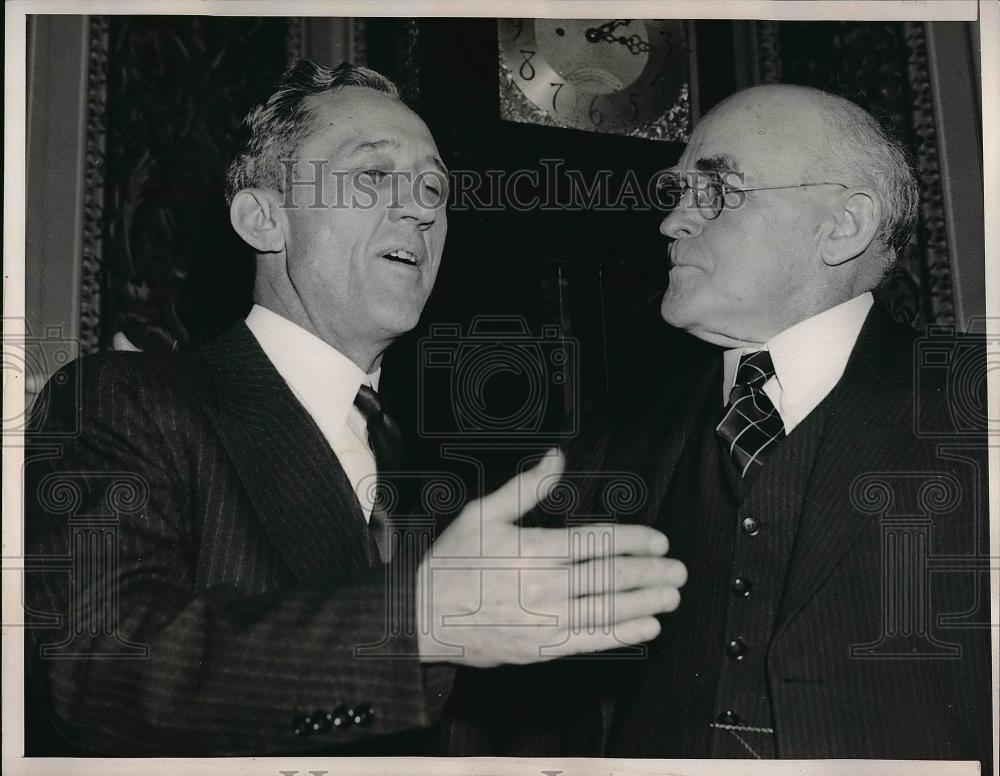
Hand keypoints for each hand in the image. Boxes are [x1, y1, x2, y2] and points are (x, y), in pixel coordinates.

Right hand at [416, 449, 686, 666]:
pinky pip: (592, 641)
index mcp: (535, 549)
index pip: (599, 542)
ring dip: (646, 601)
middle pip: (611, 576)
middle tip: (678, 569)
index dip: (636, 541)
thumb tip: (556, 458)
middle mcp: (546, 585)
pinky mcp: (542, 647)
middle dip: (651, 572)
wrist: (423, 616)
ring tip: (671, 595)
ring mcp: (546, 619)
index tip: (659, 542)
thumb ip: (525, 488)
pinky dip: (623, 634)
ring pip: (609, 608)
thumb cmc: (452, 561)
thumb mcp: (482, 514)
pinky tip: (647, 627)